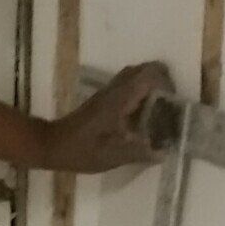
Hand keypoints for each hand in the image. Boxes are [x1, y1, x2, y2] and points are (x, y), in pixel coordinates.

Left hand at [47, 62, 175, 172]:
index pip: (149, 74)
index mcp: (120, 99)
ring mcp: (107, 92)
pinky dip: (140, 93)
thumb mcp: (113, 156)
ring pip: (135, 75)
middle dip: (163, 82)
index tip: (173, 104)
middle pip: (145, 69)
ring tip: (159, 110)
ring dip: (151, 86)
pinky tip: (142, 116)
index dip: (167, 84)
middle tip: (170, 105)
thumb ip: (140, 153)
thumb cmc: (81, 150)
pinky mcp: (103, 98)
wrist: (51, 145)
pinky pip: (128, 85)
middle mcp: (115, 89)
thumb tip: (163, 152)